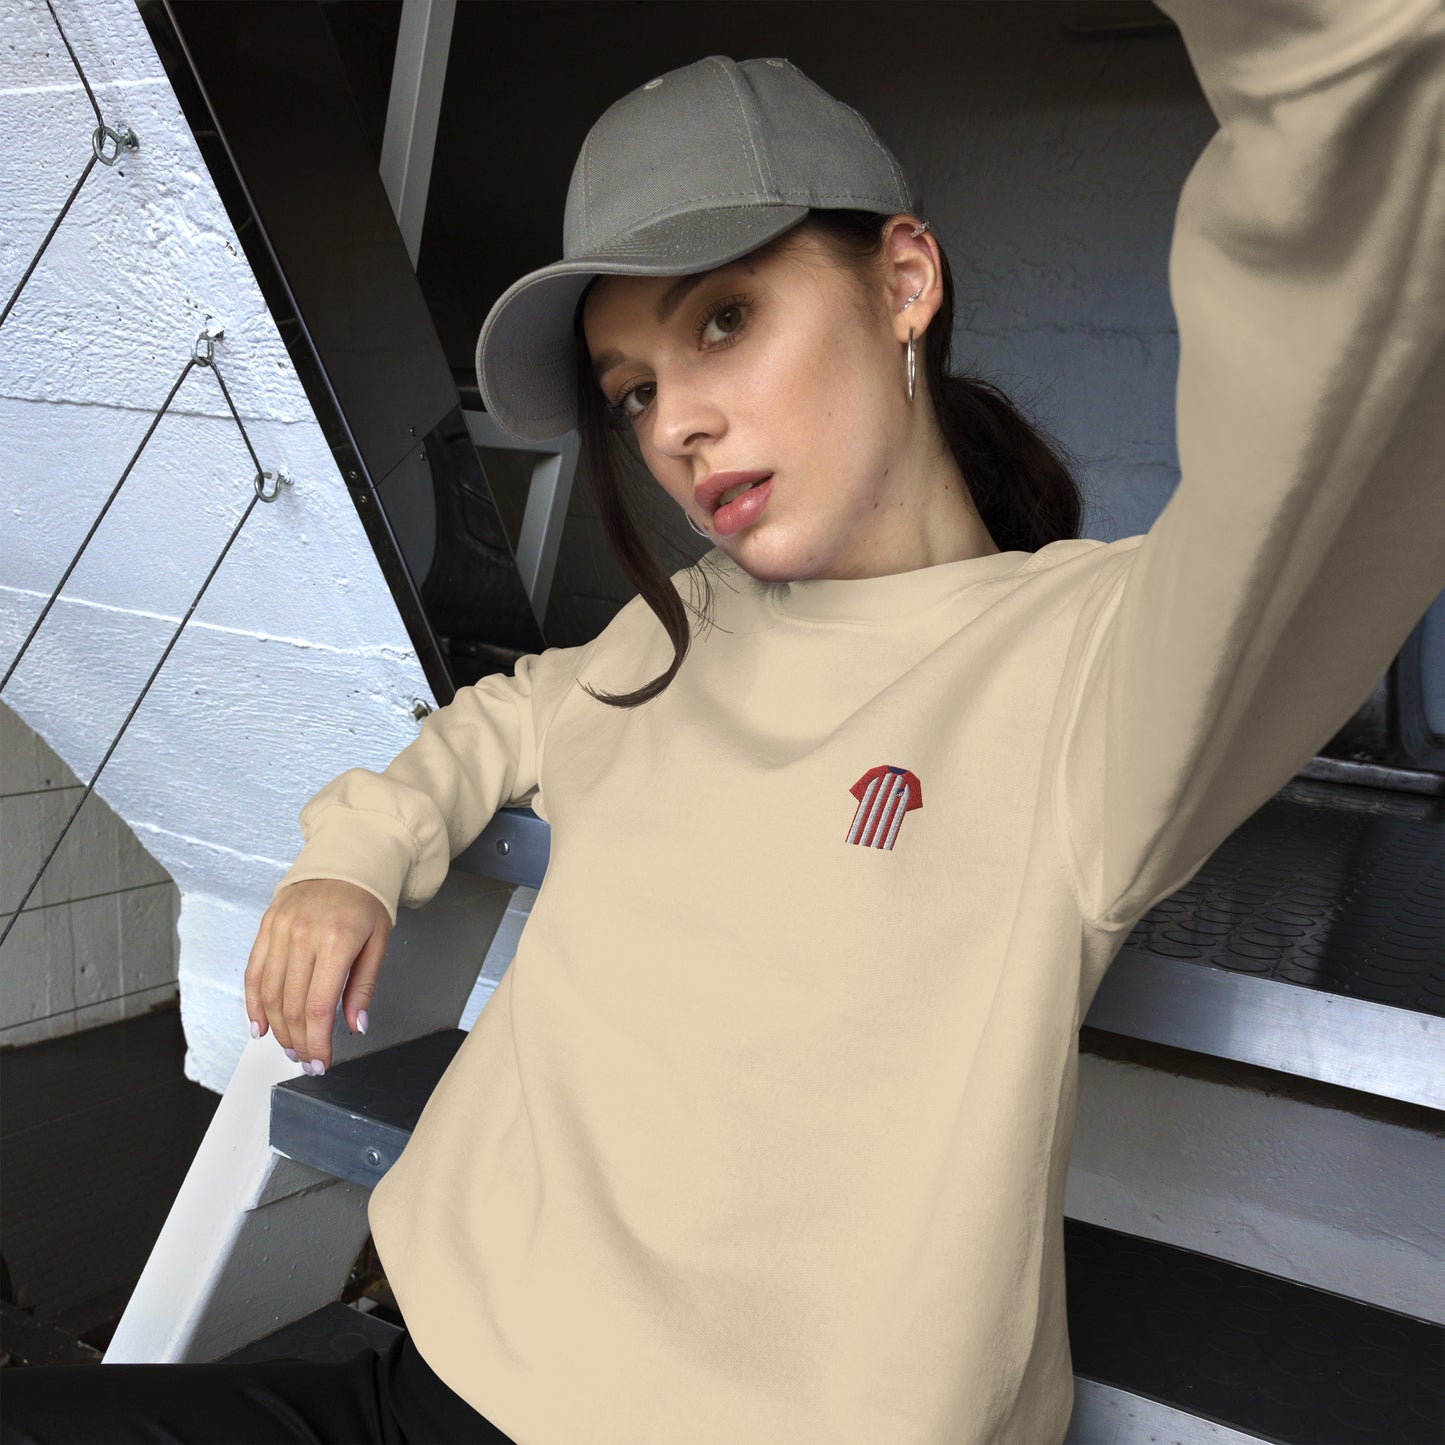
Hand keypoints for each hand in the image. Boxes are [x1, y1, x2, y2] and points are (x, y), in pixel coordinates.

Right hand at [244, 879, 391, 1074]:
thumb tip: (356, 1027)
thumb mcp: (379, 943)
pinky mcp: (266, 926)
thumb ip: (363, 987)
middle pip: (291, 1005)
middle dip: (298, 1041)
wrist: (347, 859)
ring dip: (276, 1028)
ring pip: (269, 993)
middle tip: (306, 1060)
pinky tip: (259, 1025)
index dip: (318, 1041)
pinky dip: (253, 1003)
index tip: (321, 1062)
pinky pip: (253, 972)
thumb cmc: (367, 901)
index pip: (319, 1007)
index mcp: (337, 941)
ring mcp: (280, 930)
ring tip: (289, 1046)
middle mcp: (303, 936)